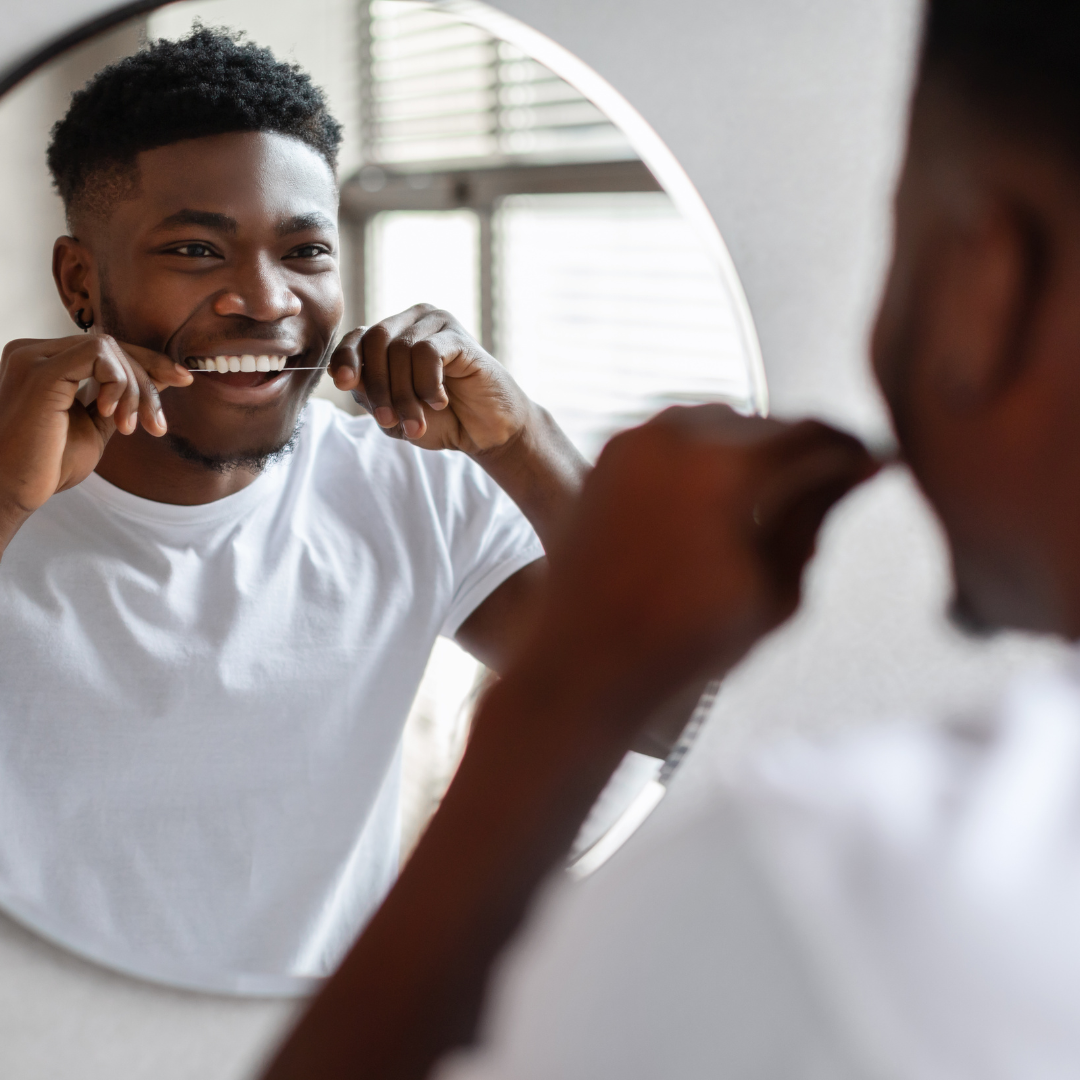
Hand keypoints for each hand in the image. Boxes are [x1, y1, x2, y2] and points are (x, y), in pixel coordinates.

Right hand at [0, 334, 191, 544]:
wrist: (15, 490)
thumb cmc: (50, 464)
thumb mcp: (99, 425)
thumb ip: (123, 397)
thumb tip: (163, 375)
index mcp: (46, 361)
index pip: (106, 349)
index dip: (149, 362)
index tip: (183, 380)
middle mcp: (35, 351)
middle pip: (112, 346)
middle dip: (147, 383)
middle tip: (157, 425)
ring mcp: (34, 357)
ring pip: (109, 347)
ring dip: (135, 388)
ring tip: (131, 428)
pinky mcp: (39, 371)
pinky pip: (97, 354)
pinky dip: (117, 383)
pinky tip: (110, 415)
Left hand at [329, 305, 528, 455]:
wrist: (484, 433)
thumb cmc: (441, 421)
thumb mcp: (394, 412)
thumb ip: (368, 392)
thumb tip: (342, 374)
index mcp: (392, 336)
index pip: (358, 337)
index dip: (346, 358)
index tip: (343, 384)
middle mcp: (412, 322)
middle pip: (376, 341)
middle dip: (378, 386)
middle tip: (387, 420)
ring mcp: (437, 324)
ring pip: (401, 350)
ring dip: (404, 395)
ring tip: (417, 422)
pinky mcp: (459, 336)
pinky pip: (428, 353)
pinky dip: (428, 385)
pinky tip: (439, 402)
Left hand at [527, 405, 878, 724]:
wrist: (583, 661)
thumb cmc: (683, 642)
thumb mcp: (775, 591)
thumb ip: (815, 520)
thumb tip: (852, 475)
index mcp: (726, 468)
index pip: (812, 434)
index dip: (850, 450)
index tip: (870, 467)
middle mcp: (676, 438)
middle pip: (765, 424)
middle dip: (801, 450)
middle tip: (828, 484)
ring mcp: (634, 442)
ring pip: (718, 422)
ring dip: (752, 448)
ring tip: (771, 495)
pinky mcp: (607, 457)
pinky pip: (674, 436)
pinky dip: (704, 455)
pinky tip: (717, 497)